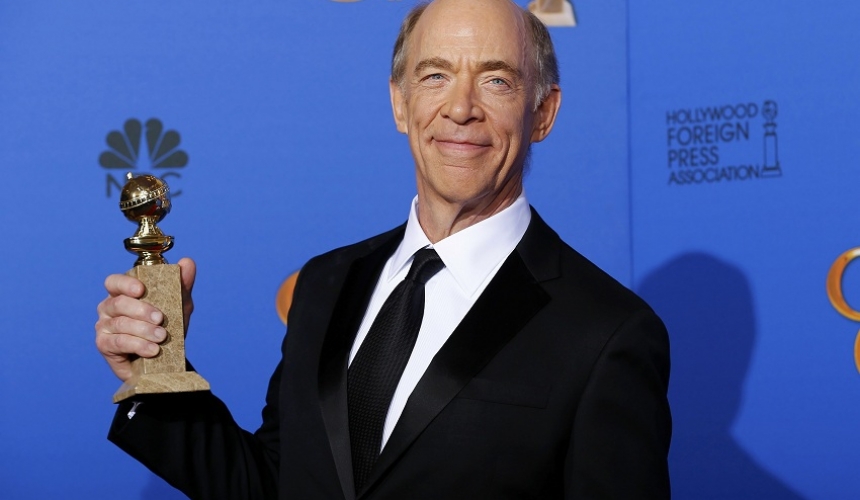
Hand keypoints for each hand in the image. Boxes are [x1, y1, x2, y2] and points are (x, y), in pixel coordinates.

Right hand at [95, 258, 196, 381]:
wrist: (164, 358)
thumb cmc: (166, 326)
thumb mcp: (178, 305)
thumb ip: (182, 284)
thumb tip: (187, 261)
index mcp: (122, 293)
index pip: (114, 282)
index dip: (125, 284)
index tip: (141, 289)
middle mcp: (108, 307)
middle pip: (118, 303)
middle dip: (141, 310)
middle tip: (161, 319)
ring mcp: (104, 326)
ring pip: (120, 324)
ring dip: (144, 330)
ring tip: (162, 337)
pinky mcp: (104, 345)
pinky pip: (118, 342)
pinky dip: (138, 345)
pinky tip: (153, 350)